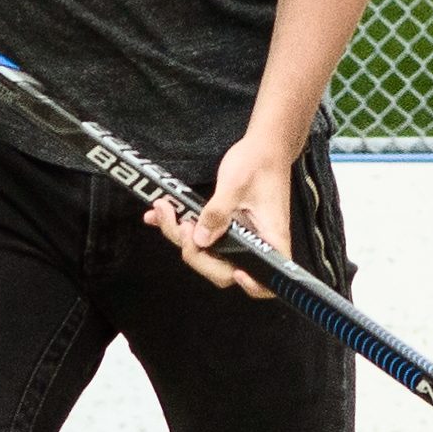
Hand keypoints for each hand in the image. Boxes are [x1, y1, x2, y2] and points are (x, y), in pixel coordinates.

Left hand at [150, 128, 300, 296]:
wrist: (264, 146)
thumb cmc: (258, 161)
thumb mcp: (234, 184)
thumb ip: (216, 213)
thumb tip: (201, 240)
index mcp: (269, 237)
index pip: (266, 280)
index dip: (251, 285)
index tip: (235, 272)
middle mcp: (256, 243)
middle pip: (226, 270)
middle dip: (197, 255)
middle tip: (182, 226)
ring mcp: (241, 237)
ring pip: (210, 254)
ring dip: (184, 239)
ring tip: (166, 213)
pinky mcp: (229, 228)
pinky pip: (205, 238)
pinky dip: (183, 230)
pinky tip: (163, 215)